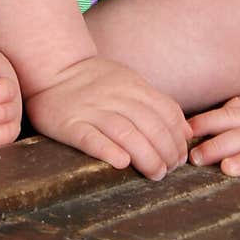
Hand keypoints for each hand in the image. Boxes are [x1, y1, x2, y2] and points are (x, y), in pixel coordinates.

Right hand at [24, 54, 192, 181]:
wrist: (54, 66)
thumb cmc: (95, 81)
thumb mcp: (129, 81)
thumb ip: (155, 103)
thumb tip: (186, 132)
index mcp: (133, 85)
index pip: (166, 112)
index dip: (178, 138)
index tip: (180, 157)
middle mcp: (115, 96)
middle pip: (150, 125)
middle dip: (166, 151)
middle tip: (168, 171)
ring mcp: (92, 109)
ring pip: (126, 133)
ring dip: (146, 156)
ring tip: (155, 173)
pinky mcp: (70, 124)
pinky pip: (91, 138)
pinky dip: (108, 151)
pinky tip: (121, 163)